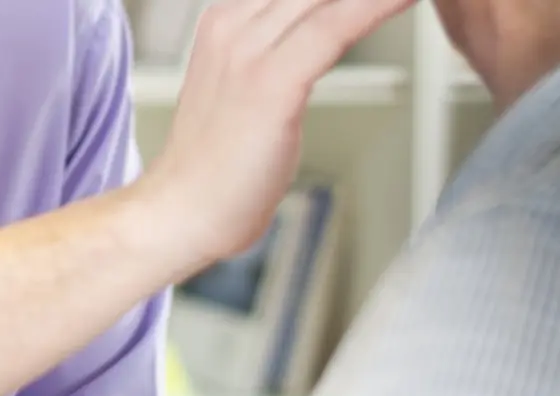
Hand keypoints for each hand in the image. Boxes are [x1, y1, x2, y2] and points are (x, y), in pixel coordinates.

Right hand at [135, 0, 415, 257]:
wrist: (182, 211)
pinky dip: (378, 7)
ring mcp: (248, 50)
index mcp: (228, 18)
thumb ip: (282, 52)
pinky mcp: (270, 83)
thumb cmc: (220, 163)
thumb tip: (325, 38)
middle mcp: (234, 22)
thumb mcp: (249, 87)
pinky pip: (336, 26)